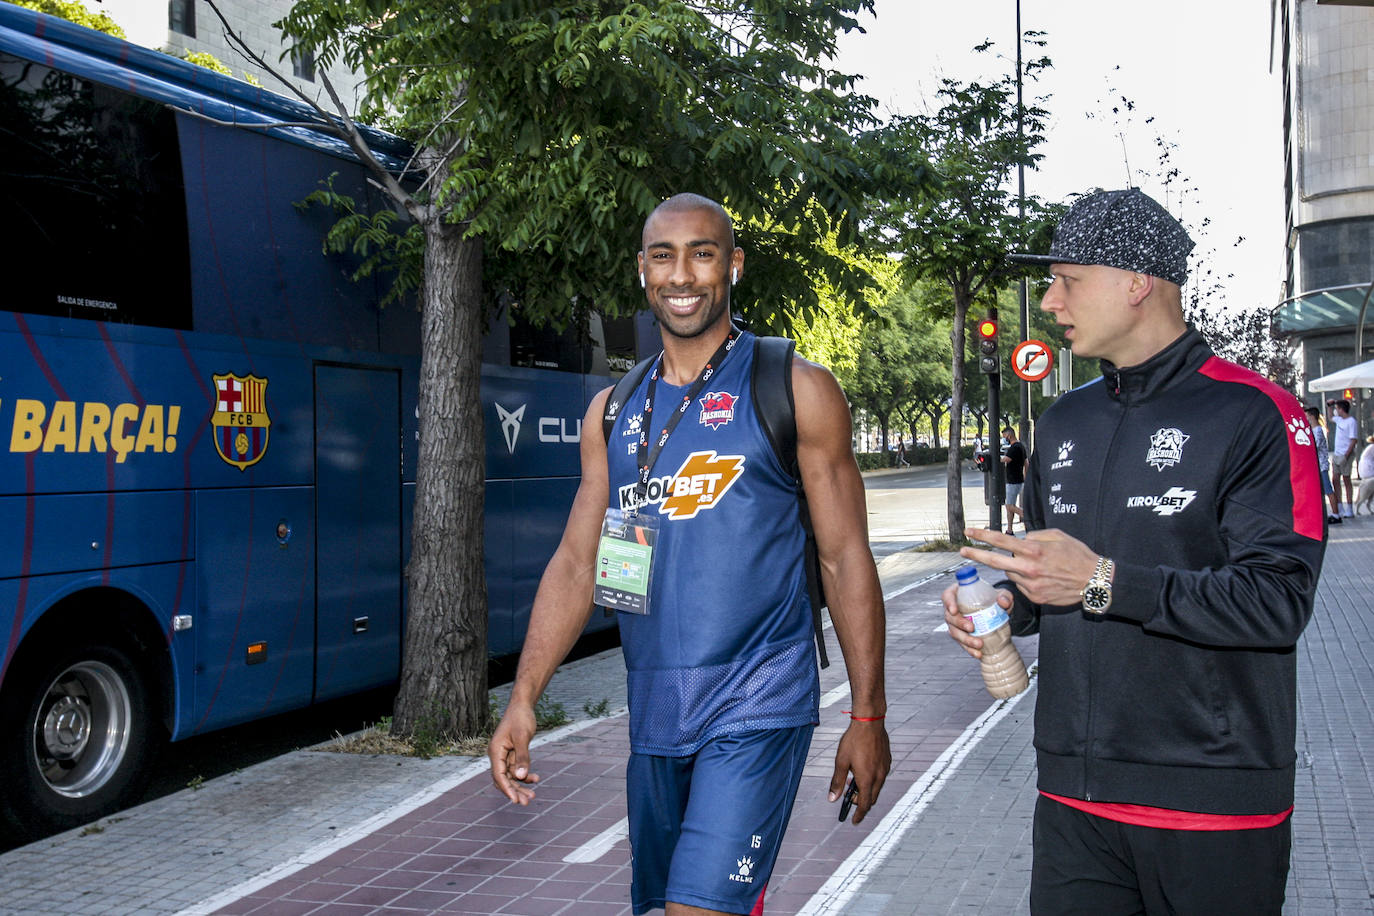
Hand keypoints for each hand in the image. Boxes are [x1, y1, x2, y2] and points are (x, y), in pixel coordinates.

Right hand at [488, 703, 538, 804]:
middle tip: (527, 802)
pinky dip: (525, 775)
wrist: (523, 705)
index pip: (499, 775)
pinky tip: (536, 778)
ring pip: (511, 776)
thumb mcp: (523, 737)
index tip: (515, 800)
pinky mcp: (512, 754)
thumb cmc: (521, 718)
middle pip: (504, 779)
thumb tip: (521, 776)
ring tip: (533, 795)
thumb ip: (522, 757)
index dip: (507, 789)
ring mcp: (504, 755)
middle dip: (514, 791)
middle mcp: (497, 755)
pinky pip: (517, 769)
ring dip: (521, 786)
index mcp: (496, 751)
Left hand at [828, 719, 890, 824]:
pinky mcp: (887, 760)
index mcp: (867, 779)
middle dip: (861, 801)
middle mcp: (879, 776)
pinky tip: (862, 769)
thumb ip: (837, 782)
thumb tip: (832, 798)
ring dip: (866, 789)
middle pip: (871, 798)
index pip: (864, 804)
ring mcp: (885, 768)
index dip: (859, 815)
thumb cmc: (854, 740)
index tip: (854, 820)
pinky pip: (881, 776)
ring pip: (877, 787)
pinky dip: (872, 780)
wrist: (869, 722)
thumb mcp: (841, 761)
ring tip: (853, 779)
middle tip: (849, 797)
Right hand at [942, 581, 1013, 658]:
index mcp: (958, 594)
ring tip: (979, 644)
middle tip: (972, 628)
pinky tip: (978, 653)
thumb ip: (1004, 596)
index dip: (949, 603)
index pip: (947, 596)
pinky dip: (969, 649)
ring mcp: (956, 623)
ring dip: (965, 640)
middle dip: (959, 624)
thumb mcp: (1002, 594)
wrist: (996, 612)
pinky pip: (962, 643)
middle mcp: (953, 609)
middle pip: (949, 617)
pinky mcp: (962, 635)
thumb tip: (1003, 603)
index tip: (954, 610)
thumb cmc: (993, 598)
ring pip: (954, 632)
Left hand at [960, 526, 1100, 606]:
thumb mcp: (1057, 536)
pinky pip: (1021, 585)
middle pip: (994, 561)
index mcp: (1033, 550)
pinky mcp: (1034, 597)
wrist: (1094, 582)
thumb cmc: (1078, 556)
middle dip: (976, 554)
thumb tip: (1021, 538)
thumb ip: (1035, 535)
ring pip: (1010, 573)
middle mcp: (1028, 568)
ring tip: (1033, 564)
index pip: (1001, 541)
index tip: (970, 532)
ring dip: (1013, 567)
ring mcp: (1030, 584)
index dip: (983, 535)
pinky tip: (1040, 576)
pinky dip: (1024, 578)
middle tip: (962, 550)